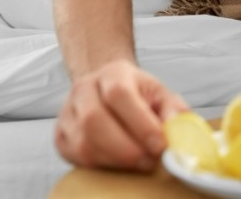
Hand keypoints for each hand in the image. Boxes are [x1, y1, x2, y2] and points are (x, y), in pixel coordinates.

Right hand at [54, 59, 188, 170]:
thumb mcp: (159, 93)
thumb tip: (179, 127)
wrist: (106, 87)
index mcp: (112, 74)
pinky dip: (100, 165)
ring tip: (138, 163)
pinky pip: (76, 156)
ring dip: (114, 160)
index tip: (159, 144)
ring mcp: (67, 112)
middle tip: (149, 161)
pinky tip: (118, 163)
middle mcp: (84, 89)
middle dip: (125, 148)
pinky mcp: (61, 135)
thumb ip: (173, 109)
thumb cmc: (136, 93)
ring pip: (83, 142)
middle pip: (94, 120)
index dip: (140, 123)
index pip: (119, 95)